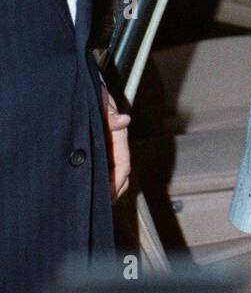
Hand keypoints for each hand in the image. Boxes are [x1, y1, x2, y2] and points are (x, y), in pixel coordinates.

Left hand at [101, 82, 130, 201]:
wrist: (84, 86)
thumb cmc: (95, 92)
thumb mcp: (101, 101)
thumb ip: (110, 113)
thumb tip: (124, 121)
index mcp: (118, 136)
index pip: (123, 165)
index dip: (117, 182)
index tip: (109, 195)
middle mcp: (115, 144)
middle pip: (121, 174)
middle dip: (115, 191)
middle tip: (101, 206)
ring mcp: (107, 148)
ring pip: (113, 173)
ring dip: (108, 186)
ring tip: (95, 201)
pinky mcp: (99, 149)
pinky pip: (103, 168)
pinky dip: (100, 180)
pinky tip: (89, 186)